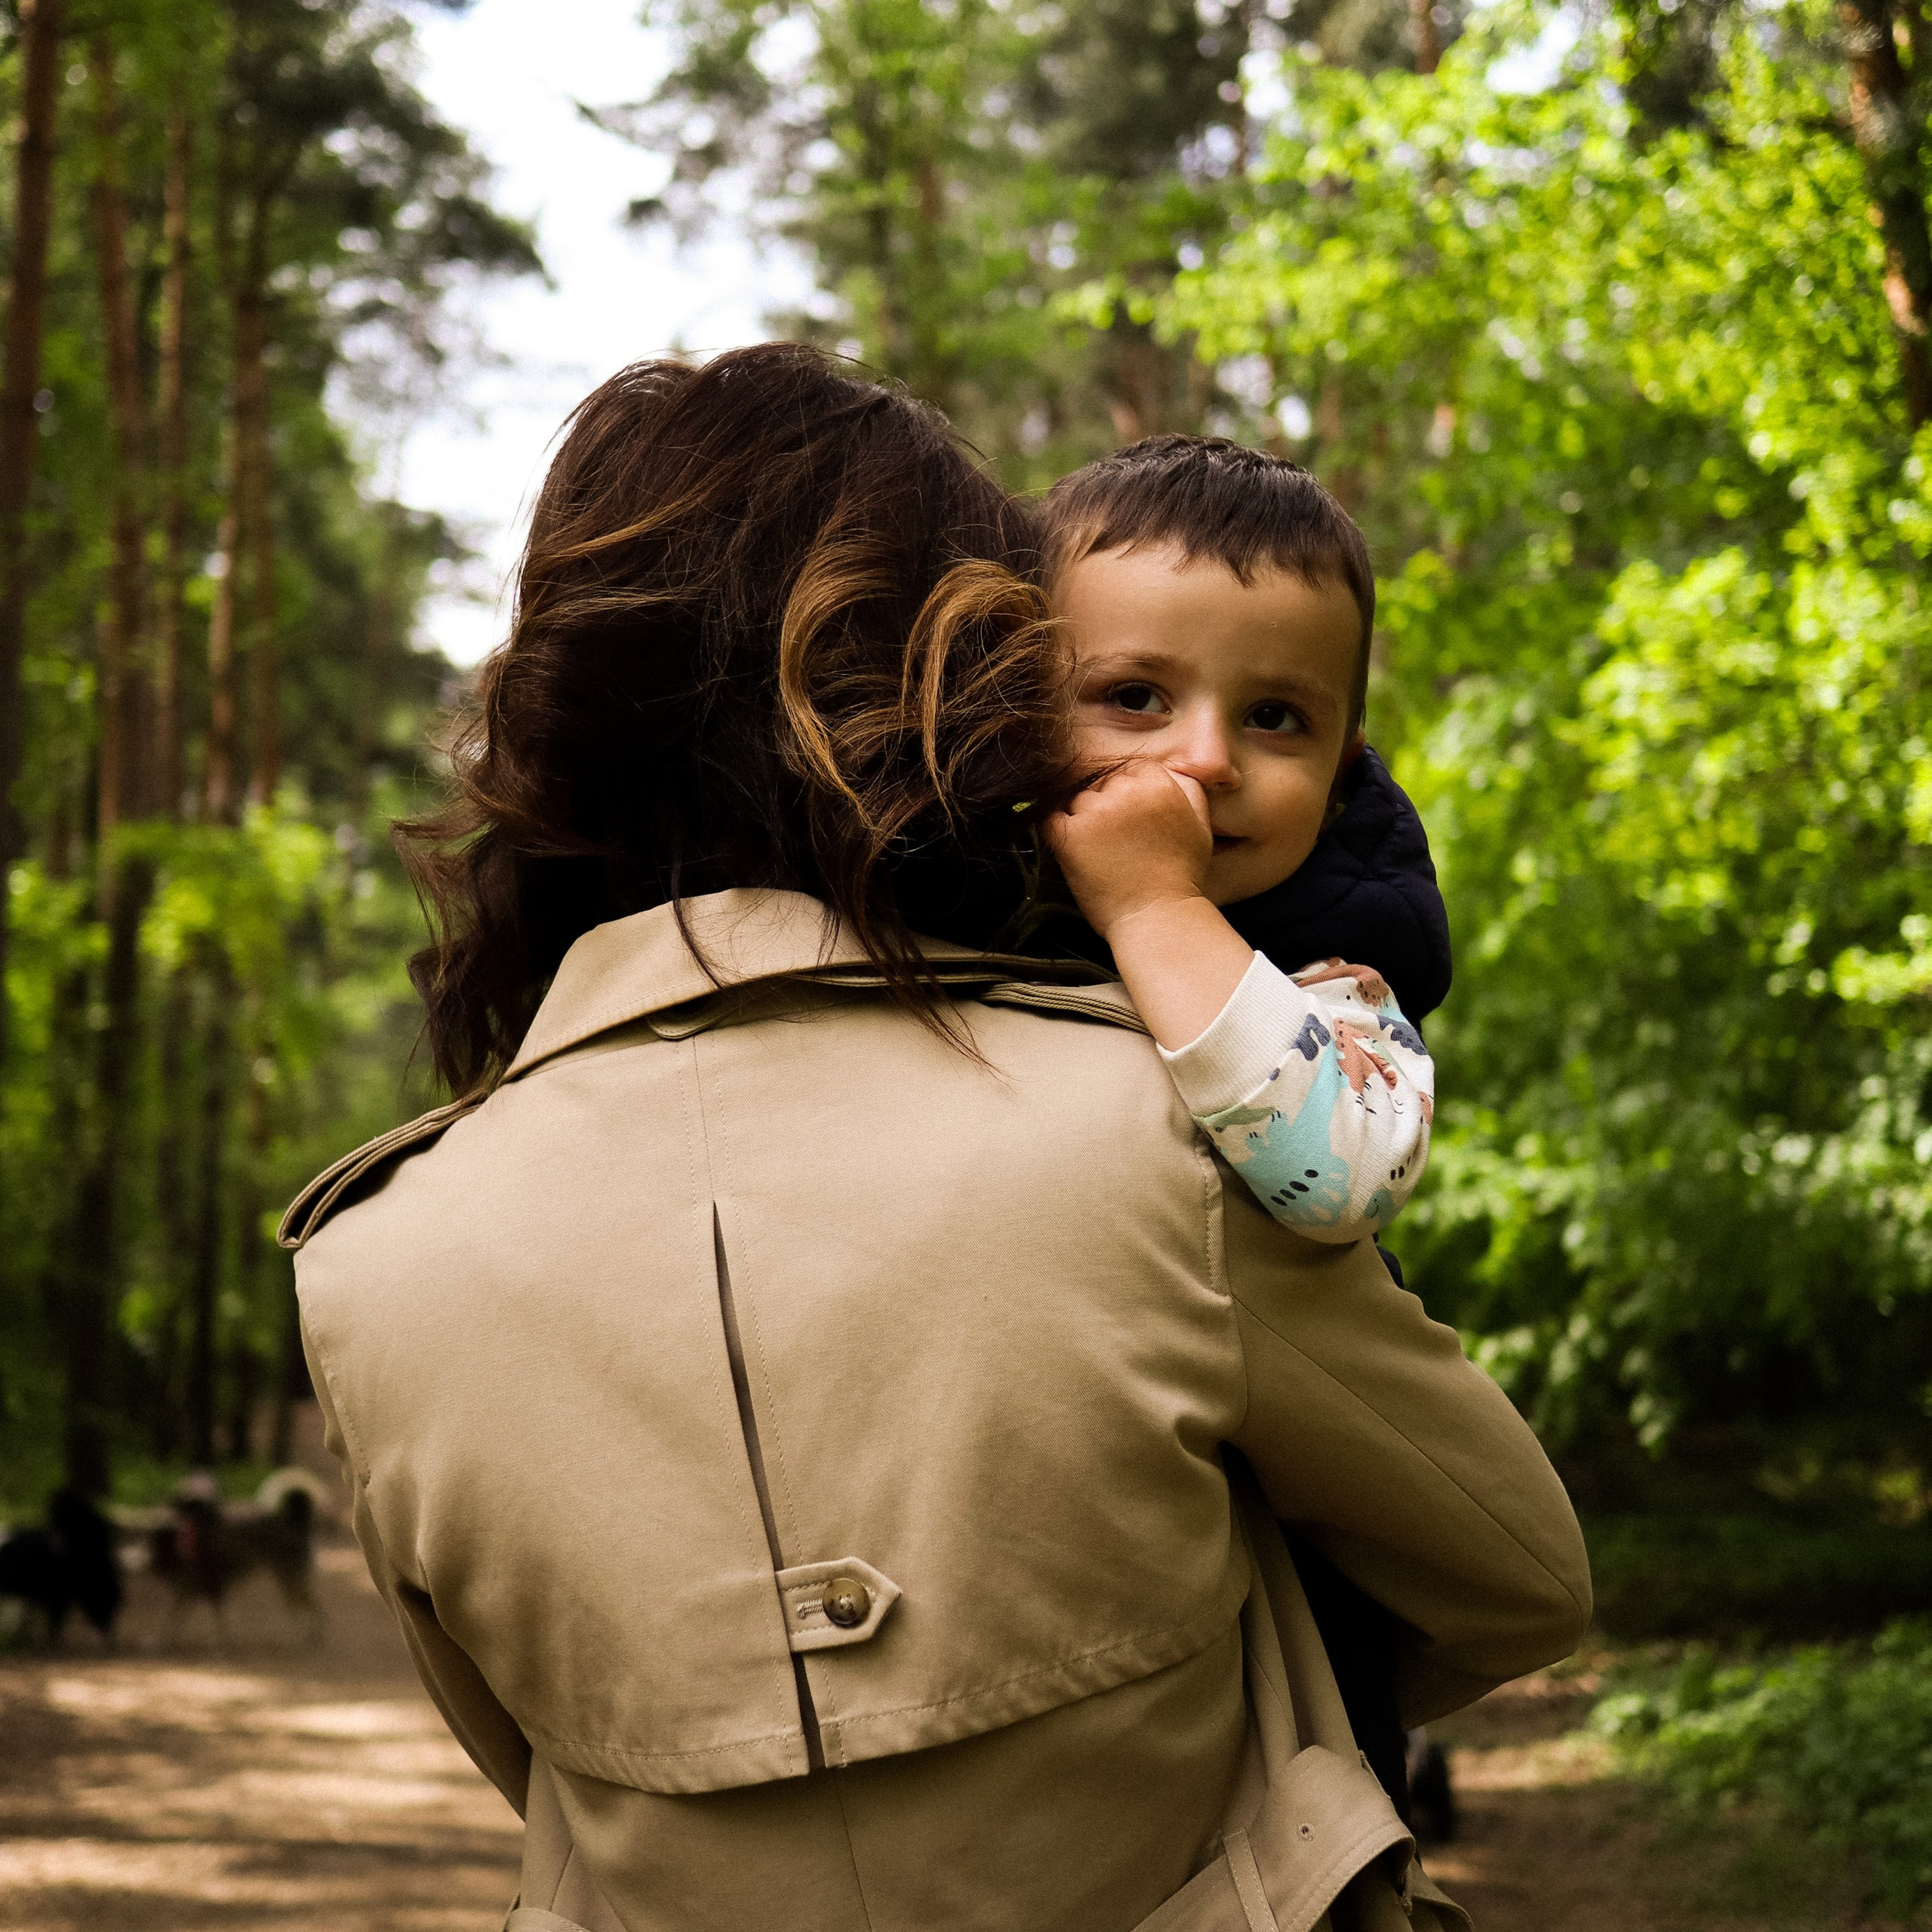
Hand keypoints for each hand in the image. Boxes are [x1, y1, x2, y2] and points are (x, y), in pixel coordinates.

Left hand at [1043, 761, 1212, 941]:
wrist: (1158, 918)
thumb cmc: (1180, 878)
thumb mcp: (1200, 827)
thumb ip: (1189, 790)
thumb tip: (1171, 769)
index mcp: (1159, 785)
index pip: (1131, 770)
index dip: (1128, 794)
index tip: (1130, 819)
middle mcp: (1127, 792)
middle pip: (1103, 783)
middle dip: (1106, 807)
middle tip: (1116, 842)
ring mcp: (1096, 813)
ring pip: (1078, 800)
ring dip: (1083, 821)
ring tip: (1100, 853)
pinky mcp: (1070, 835)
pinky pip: (1051, 817)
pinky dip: (1057, 829)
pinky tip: (1072, 848)